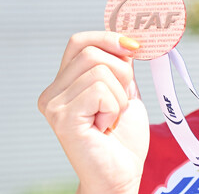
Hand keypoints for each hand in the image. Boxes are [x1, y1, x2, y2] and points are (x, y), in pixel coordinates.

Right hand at [38, 31, 149, 193]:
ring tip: (112, 117)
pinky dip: (115, 107)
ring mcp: (54, 105)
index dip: (109, 38)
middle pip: (92, 52)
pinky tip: (106, 125)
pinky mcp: (63, 117)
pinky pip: (101, 90)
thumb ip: (121, 64)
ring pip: (100, 71)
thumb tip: (131, 36)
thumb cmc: (123, 137)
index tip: (134, 48)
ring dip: (120, 95)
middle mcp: (53, 92)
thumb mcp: (125, 89)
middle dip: (121, 72)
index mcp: (65, 82)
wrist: (122, 173)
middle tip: (121, 100)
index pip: (80, 41)